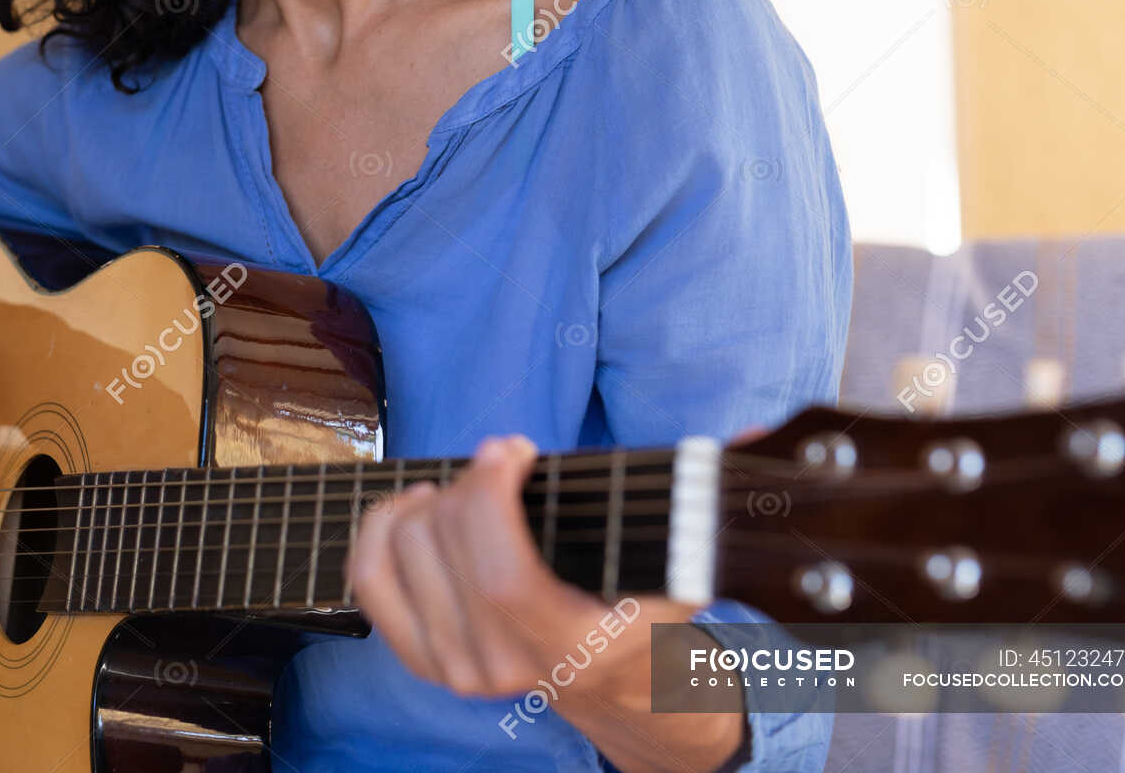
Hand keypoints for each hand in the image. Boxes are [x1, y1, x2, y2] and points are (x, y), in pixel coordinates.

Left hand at [345, 434, 744, 770]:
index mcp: (574, 648)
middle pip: (448, 547)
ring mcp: (460, 671)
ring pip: (404, 554)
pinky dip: (381, 531)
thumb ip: (705, 503)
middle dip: (471, 482)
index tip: (515, 447)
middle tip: (504, 462)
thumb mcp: (683, 562)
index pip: (503, 574)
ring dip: (428, 502)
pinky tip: (414, 506)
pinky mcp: (425, 661)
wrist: (622, 687)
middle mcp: (508, 668)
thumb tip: (754, 437)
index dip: (492, 495)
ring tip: (467, 486)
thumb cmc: (646, 610)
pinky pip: (370, 581)